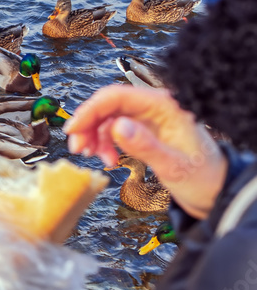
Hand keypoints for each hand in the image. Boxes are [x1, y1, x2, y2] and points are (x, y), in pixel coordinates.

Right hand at [65, 85, 226, 218]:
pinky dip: (104, 144)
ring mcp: (147, 118)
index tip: (73, 129)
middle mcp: (153, 107)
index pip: (117, 97)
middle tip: (77, 148)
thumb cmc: (203, 178)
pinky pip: (114, 130)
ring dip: (94, 136)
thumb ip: (146, 146)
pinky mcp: (143, 130)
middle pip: (108, 105)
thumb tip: (117, 127)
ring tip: (94, 158)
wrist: (216, 192)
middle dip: (88, 125)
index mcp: (164, 106)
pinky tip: (108, 160)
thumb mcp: (174, 167)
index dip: (90, 110)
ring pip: (107, 118)